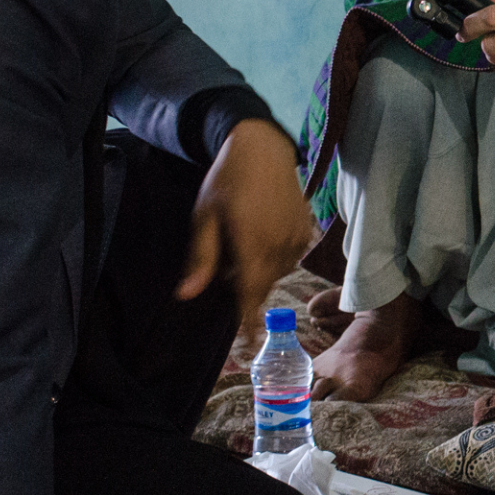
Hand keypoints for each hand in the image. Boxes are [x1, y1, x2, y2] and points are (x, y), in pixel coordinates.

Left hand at [175, 119, 315, 328]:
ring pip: (278, 271)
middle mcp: (279, 243)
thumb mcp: (204, 216)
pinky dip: (276, 258)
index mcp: (252, 243)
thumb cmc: (227, 179)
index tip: (248, 347)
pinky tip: (263, 237)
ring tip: (244, 246)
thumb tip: (187, 295)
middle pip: (263, 284)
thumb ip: (200, 258)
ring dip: (261, 271)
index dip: (248, 323)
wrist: (262, 146)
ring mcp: (297, 236)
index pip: (250, 293)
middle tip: (226, 268)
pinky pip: (292, 256)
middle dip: (246, 288)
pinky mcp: (307, 228)